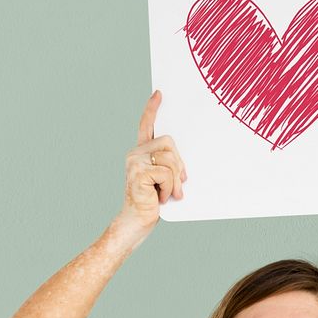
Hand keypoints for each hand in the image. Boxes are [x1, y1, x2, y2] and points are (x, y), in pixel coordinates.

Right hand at [120, 89, 187, 234]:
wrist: (136, 223)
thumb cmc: (151, 204)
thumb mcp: (164, 181)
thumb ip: (169, 166)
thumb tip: (182, 164)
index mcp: (140, 153)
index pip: (146, 126)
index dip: (152, 110)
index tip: (159, 94)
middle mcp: (135, 154)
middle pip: (168, 142)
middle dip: (179, 163)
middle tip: (179, 183)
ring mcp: (135, 162)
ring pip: (169, 159)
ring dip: (174, 181)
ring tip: (167, 194)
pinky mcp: (139, 173)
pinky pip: (166, 173)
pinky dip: (169, 188)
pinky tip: (160, 198)